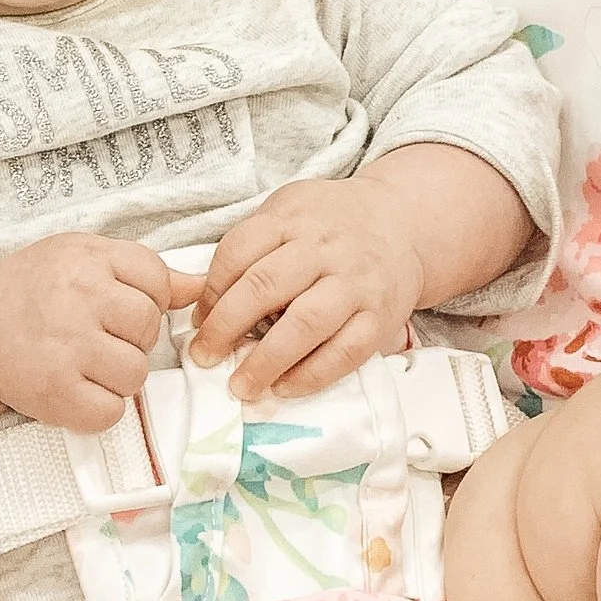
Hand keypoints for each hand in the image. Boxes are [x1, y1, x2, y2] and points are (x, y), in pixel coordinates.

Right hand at [0, 235, 177, 434]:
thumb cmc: (35, 290)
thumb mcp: (84, 258)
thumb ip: (142, 270)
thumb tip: (201, 286)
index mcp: (87, 259)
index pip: (155, 280)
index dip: (144, 299)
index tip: (115, 307)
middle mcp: (77, 298)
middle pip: (148, 329)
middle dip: (130, 339)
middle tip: (95, 337)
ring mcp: (66, 346)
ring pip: (135, 374)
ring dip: (117, 377)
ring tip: (84, 364)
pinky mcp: (55, 391)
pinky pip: (110, 411)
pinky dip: (98, 409)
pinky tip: (75, 389)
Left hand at [186, 175, 421, 401]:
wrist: (403, 222)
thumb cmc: (332, 224)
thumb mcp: (288, 212)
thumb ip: (250, 247)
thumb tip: (204, 303)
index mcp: (293, 220)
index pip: (240, 251)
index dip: (211, 290)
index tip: (197, 321)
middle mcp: (325, 249)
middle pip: (266, 286)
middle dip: (227, 327)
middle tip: (204, 357)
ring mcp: (356, 284)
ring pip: (306, 323)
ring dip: (267, 360)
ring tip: (242, 386)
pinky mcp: (380, 317)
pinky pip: (345, 352)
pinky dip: (312, 375)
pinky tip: (285, 387)